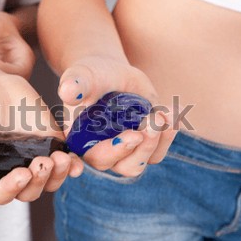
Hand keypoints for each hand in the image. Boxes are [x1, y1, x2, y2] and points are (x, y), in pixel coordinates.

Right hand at [0, 69, 81, 204]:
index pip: (3, 194)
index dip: (12, 189)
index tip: (22, 174)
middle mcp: (14, 172)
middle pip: (31, 191)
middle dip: (38, 181)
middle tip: (41, 163)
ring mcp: (35, 159)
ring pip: (51, 181)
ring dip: (58, 175)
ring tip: (60, 158)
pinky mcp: (52, 144)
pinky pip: (67, 162)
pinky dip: (73, 166)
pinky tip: (75, 161)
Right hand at [59, 56, 176, 176]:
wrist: (108, 74)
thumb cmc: (89, 77)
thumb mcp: (80, 77)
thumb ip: (75, 85)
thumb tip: (68, 91)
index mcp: (84, 143)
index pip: (100, 158)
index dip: (117, 151)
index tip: (134, 134)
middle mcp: (107, 152)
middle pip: (129, 166)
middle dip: (144, 148)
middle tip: (153, 121)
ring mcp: (129, 149)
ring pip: (149, 159)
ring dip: (161, 139)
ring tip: (162, 112)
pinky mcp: (146, 141)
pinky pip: (161, 147)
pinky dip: (171, 131)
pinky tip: (172, 111)